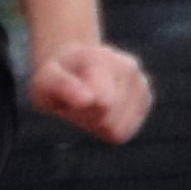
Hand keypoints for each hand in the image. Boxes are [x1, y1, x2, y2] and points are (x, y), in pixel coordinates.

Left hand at [32, 40, 150, 146]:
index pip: (102, 103)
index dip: (82, 111)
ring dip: (98, 123)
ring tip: (88, 103)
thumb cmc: (57, 77)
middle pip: (108, 120)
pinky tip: (102, 109)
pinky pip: (125, 131)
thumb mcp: (45, 81)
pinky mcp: (145, 101)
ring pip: (118, 128)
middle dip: (87, 118)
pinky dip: (109, 126)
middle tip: (76, 101)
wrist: (75, 67)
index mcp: (101, 58)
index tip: (71, 101)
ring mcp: (141, 84)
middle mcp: (128, 68)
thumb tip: (88, 100)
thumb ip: (62, 87)